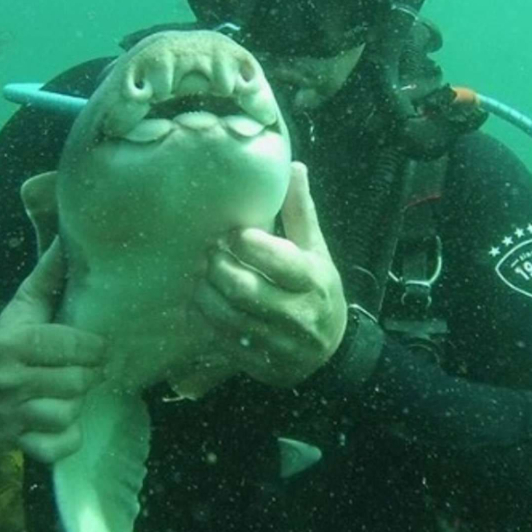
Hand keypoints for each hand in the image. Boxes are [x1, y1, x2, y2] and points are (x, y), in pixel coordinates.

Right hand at [0, 239, 107, 462]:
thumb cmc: (22, 334)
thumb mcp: (31, 301)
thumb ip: (54, 271)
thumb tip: (72, 229)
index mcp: (11, 343)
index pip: (74, 347)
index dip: (93, 346)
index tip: (94, 344)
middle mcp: (4, 382)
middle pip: (77, 382)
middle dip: (87, 374)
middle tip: (81, 368)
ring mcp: (8, 416)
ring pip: (69, 413)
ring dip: (76, 404)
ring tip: (66, 390)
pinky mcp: (17, 444)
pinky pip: (60, 446)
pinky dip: (68, 436)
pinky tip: (62, 420)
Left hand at [193, 162, 346, 388]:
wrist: (332, 351)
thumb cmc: (318, 290)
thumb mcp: (316, 250)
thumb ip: (300, 212)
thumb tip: (293, 166)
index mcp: (314, 280)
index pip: (276, 258)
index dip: (245, 242)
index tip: (231, 233)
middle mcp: (299, 314)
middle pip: (243, 289)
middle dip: (217, 268)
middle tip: (206, 255)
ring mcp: (280, 344)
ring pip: (227, 318)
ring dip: (204, 296)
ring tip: (199, 279)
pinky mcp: (262, 365)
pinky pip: (222, 343)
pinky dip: (206, 323)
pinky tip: (201, 306)